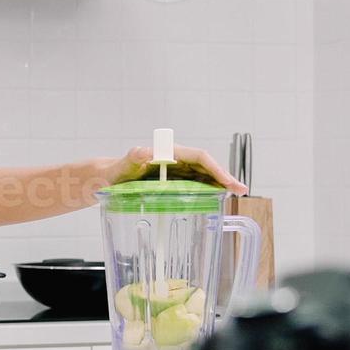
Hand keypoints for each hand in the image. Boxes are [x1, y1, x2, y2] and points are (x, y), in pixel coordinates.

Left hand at [110, 144, 246, 194]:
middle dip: (224, 176)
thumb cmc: (114, 172)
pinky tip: (218, 197)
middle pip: (206, 166)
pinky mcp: (174, 181)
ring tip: (236, 193)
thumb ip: (131, 159)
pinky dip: (209, 189)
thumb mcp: (121, 167)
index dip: (215, 168)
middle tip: (241, 190)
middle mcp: (175, 160)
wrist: (108, 178)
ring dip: (220, 183)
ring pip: (203, 175)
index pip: (199, 157)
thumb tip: (144, 151)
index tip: (226, 180)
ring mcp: (176, 171)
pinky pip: (195, 183)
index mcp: (168, 153)